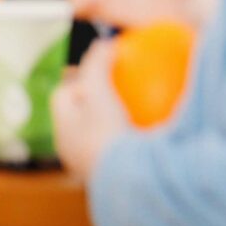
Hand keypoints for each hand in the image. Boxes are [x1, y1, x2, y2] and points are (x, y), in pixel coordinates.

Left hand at [51, 42, 130, 182]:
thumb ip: (98, 65)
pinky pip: (128, 148)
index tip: (101, 68)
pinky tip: (161, 128)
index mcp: (64, 130)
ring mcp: (98, 164)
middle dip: (101, 99)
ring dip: (120, 120)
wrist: (126, 182)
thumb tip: (106, 43)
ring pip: (106, 133)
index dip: (79, 77)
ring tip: (144, 106)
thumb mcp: (99, 92)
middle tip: (125, 85)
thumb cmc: (106, 136)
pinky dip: (138, 137)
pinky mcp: (120, 174)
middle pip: (84, 114)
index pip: (63, 94)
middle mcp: (76, 150)